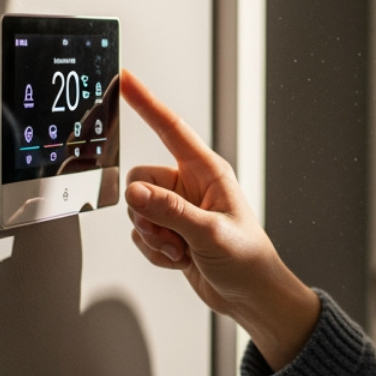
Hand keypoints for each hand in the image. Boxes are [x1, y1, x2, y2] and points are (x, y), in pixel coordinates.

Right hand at [120, 70, 318, 369]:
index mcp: (207, 172)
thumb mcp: (210, 233)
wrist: (250, 295)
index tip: (125, 80)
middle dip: (148, 213)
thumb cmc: (247, 259)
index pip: (170, 129)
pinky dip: (154, 251)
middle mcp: (189, 185)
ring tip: (182, 250)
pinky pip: (140, 233)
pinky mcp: (169, 231)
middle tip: (172, 235)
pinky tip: (179, 260)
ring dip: (153, 236)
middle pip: (140, 181)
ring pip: (136, 210)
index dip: (146, 103)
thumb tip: (135, 195)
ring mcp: (178, 208)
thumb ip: (171, 212)